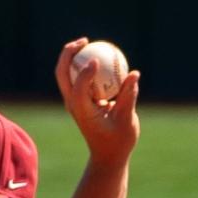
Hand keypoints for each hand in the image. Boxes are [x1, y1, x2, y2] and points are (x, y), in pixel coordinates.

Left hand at [54, 37, 139, 166]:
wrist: (107, 156)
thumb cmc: (118, 142)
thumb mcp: (127, 121)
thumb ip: (129, 96)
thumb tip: (135, 73)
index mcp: (83, 111)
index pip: (78, 88)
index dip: (85, 72)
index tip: (97, 61)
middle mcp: (74, 104)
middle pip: (62, 74)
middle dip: (69, 54)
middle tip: (85, 41)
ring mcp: (75, 102)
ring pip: (65, 73)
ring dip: (73, 55)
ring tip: (88, 42)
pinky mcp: (80, 100)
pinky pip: (78, 77)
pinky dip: (85, 64)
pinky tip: (98, 54)